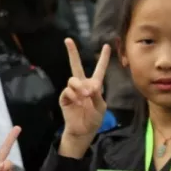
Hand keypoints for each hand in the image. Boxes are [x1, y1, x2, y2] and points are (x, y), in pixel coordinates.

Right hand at [58, 39, 110, 158]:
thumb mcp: (101, 107)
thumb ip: (97, 95)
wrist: (83, 131)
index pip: (99, 69)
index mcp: (95, 85)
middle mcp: (82, 85)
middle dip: (72, 53)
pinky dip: (74, 95)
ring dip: (79, 86)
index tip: (106, 46)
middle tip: (68, 40)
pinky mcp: (64, 98)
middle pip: (76, 66)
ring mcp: (72, 91)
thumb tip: (90, 86)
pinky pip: (67, 91)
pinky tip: (78, 102)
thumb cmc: (94, 119)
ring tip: (85, 96)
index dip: (103, 58)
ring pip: (72, 79)